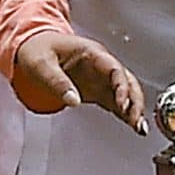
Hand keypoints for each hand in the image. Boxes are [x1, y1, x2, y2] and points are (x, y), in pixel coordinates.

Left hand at [10, 28, 146, 129]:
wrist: (34, 46)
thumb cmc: (37, 49)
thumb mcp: (41, 64)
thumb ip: (57, 81)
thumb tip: (73, 100)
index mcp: (90, 53)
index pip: (114, 69)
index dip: (122, 86)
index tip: (123, 104)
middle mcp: (100, 64)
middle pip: (127, 80)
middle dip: (134, 100)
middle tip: (136, 120)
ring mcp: (100, 77)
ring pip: (126, 91)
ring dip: (134, 108)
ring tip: (139, 127)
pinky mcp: (97, 89)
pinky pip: (116, 101)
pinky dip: (126, 113)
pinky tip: (133, 125)